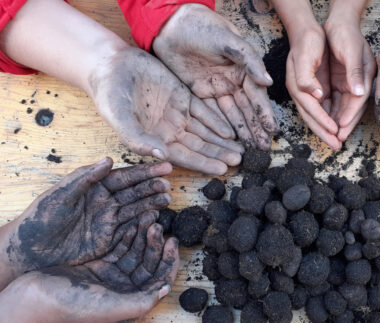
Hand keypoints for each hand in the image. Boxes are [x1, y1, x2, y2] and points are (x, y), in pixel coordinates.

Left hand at [3, 158, 172, 284]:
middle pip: (133, 192)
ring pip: (135, 208)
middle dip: (151, 186)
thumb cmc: (41, 219)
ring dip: (152, 202)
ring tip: (168, 198)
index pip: (123, 177)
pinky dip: (144, 222)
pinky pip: (130, 228)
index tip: (163, 167)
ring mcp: (107, 220)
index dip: (143, 172)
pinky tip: (157, 217)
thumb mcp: (60, 195)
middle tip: (168, 183)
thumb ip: (85, 178)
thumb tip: (108, 160)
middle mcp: (104, 202)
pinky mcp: (108, 239)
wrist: (31, 251)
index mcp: (93, 187)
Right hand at [3, 216, 178, 322]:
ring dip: (143, 236)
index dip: (168, 261)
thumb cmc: (72, 309)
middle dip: (155, 244)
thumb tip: (165, 289)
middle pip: (148, 263)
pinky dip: (127, 234)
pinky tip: (133, 220)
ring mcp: (111, 276)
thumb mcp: (111, 308)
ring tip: (149, 218)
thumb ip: (140, 302)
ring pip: (135, 252)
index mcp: (131, 302)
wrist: (32, 302)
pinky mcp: (98, 264)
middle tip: (157, 225)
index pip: (159, 279)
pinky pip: (119, 246)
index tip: (172, 242)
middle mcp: (124, 289)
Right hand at [90, 46, 242, 173]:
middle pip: (200, 146)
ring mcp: (178, 114)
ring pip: (205, 131)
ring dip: (222, 141)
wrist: (110, 65)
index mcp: (156, 141)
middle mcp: (170, 131)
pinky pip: (204, 111)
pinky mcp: (183, 96)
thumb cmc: (109, 96)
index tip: (222, 170)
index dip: (203, 163)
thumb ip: (139, 140)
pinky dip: (217, 120)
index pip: (185, 157)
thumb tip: (162, 157)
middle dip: (219, 154)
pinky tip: (230, 130)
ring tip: (241, 149)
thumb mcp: (120, 120)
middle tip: (240, 161)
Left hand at [153, 4, 277, 149]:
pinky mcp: (200, 93)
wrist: (172, 25)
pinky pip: (212, 113)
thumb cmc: (203, 27)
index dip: (264, 113)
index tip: (272, 130)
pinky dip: (220, 127)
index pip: (257, 96)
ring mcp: (217, 88)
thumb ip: (250, 60)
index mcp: (244, 69)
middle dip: (256, 128)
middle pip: (246, 109)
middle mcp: (233, 81)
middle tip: (264, 148)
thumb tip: (268, 82)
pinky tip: (229, 141)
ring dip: (241, 131)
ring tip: (250, 149)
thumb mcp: (229, 41)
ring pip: (231, 114)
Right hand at [285, 26, 340, 148]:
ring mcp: (308, 92)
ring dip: (327, 129)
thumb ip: (307, 78)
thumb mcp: (305, 56)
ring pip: (317, 116)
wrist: (306, 30)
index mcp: (298, 86)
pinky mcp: (316, 89)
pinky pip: (323, 108)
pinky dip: (329, 119)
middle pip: (312, 118)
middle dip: (324, 133)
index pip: (312, 109)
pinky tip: (337, 127)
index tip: (335, 132)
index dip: (323, 121)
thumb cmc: (307, 41)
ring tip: (337, 142)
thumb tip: (316, 95)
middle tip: (336, 146)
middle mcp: (301, 92)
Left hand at [323, 20, 375, 142]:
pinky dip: (331, 112)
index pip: (358, 100)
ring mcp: (350, 83)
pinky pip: (336, 101)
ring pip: (344, 107)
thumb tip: (359, 92)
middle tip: (337, 140)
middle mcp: (359, 82)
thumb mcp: (351, 51)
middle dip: (345, 125)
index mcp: (366, 75)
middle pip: (352, 108)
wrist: (339, 22)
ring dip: (337, 122)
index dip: (350, 115)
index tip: (342, 127)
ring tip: (331, 137)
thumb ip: (355, 72)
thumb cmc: (345, 34)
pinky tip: (325, 123)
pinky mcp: (341, 82)